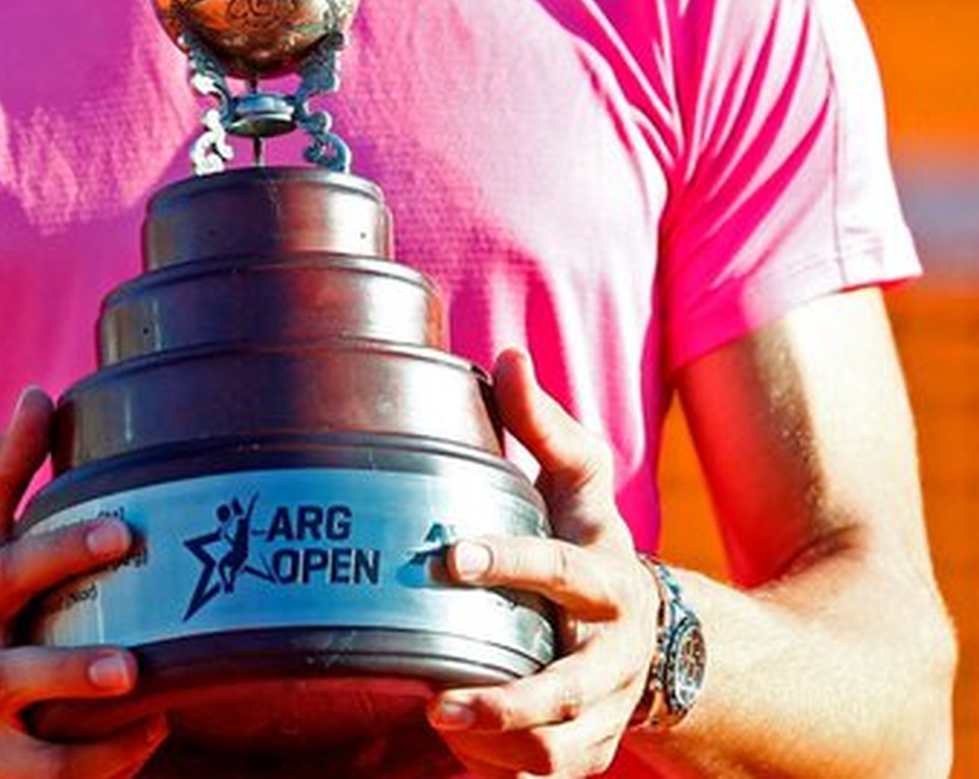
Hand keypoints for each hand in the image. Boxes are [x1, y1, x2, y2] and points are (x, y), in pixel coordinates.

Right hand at [0, 386, 168, 776]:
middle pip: (12, 674)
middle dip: (70, 670)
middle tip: (132, 662)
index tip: (121, 531)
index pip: (10, 571)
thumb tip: (39, 392)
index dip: (63, 550)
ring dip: (92, 742)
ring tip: (152, 708)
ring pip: (32, 753)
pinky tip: (152, 736)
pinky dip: (102, 768)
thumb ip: (4, 469)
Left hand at [427, 350, 660, 776]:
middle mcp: (612, 654)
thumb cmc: (592, 539)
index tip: (449, 557)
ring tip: (439, 726)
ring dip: (498, 749)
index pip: (561, 570)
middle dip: (505, 702)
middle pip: (566, 691)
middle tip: (435, 701)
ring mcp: (605, 711)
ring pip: (558, 750)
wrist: (656, 636)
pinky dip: (504, 774)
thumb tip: (505, 354)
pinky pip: (548, 777)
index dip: (508, 561)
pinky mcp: (591, 751)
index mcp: (608, 579)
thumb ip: (542, 424)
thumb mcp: (579, 479)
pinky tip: (461, 755)